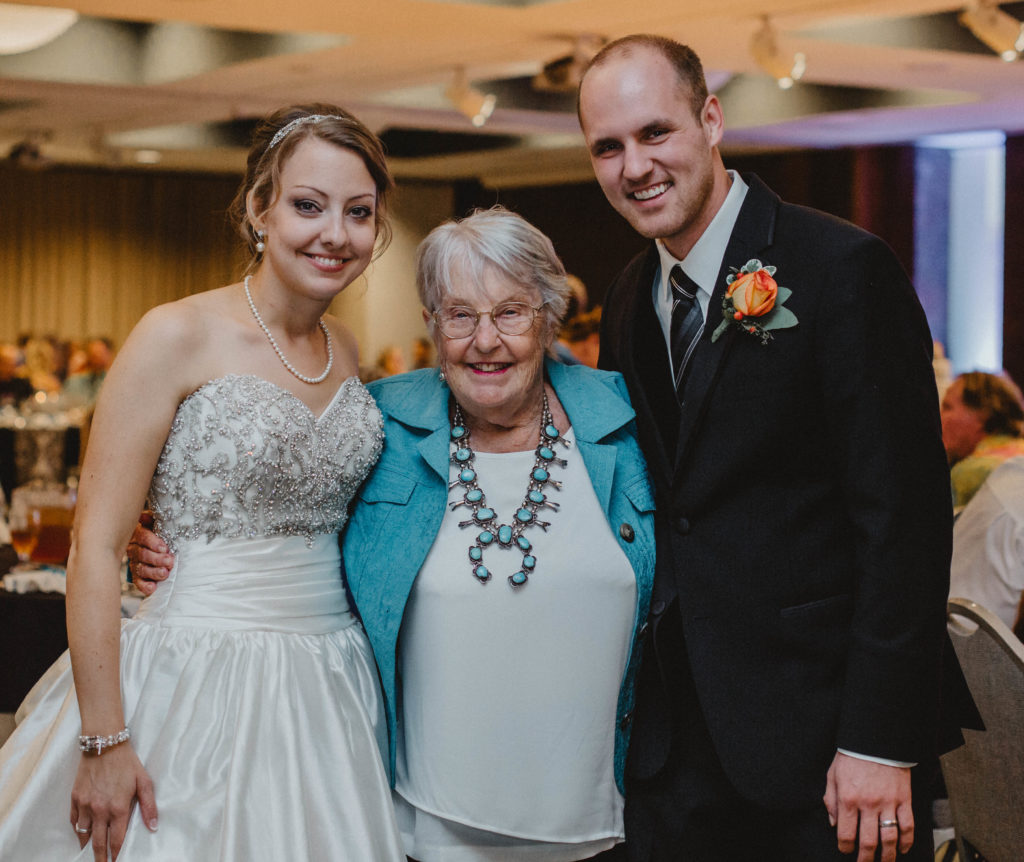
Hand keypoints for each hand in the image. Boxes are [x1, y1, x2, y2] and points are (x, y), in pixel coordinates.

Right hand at [70, 745, 156, 860]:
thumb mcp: (144, 781)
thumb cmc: (127, 762)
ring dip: (88, 846)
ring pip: (83, 834)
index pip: (117, 840)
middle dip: (101, 858)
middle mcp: (99, 810)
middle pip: (98, 843)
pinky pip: (74, 821)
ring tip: (92, 854)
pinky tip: (82, 835)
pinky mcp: (75, 798)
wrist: (104, 745)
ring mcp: (85, 805)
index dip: (117, 855)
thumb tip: (153, 827)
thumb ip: (149, 806)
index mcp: (118, 808)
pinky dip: (78, 831)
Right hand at [126, 512, 173, 596]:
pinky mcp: (137, 575)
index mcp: (137, 533)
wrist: (158, 541)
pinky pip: (138, 581)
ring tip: (165, 574)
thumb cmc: (159, 528)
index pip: (142, 536)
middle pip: (142, 554)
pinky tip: (152, 588)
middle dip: (157, 559)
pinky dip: (144, 585)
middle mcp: (133, 548)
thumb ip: (152, 519)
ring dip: (153, 572)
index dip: (153, 542)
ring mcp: (134, 562)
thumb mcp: (157, 521)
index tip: (165, 548)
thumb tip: (144, 517)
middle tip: (169, 562)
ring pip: (141, 568)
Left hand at [823, 751, 912, 861]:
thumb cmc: (851, 757)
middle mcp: (868, 804)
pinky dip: (906, 841)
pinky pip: (907, 826)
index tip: (845, 851)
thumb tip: (833, 823)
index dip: (845, 847)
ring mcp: (888, 803)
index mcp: (847, 798)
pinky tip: (901, 849)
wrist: (875, 739)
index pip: (846, 834)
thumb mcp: (832, 775)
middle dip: (865, 859)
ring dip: (887, 857)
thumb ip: (830, 800)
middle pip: (868, 842)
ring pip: (889, 838)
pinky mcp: (904, 799)